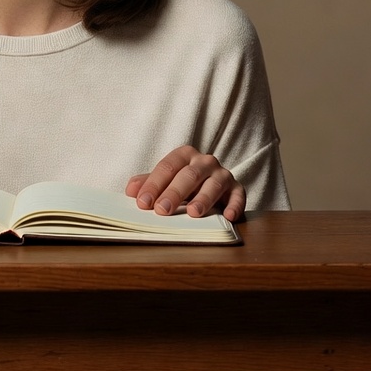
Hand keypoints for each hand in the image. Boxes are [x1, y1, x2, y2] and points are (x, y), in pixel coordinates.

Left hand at [126, 146, 244, 220]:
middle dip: (174, 192)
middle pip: (189, 175)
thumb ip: (148, 183)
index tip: (143, 202)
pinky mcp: (237, 189)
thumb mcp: (165, 180)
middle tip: (162, 210)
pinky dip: (235, 205)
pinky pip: (239, 195)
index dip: (154, 184)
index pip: (167, 167)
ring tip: (193, 213)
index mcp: (184, 155)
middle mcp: (204, 161)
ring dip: (203, 199)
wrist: (212, 183)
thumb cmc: (184, 182)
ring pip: (214, 184)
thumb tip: (131, 190)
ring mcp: (223, 174)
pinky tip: (228, 216)